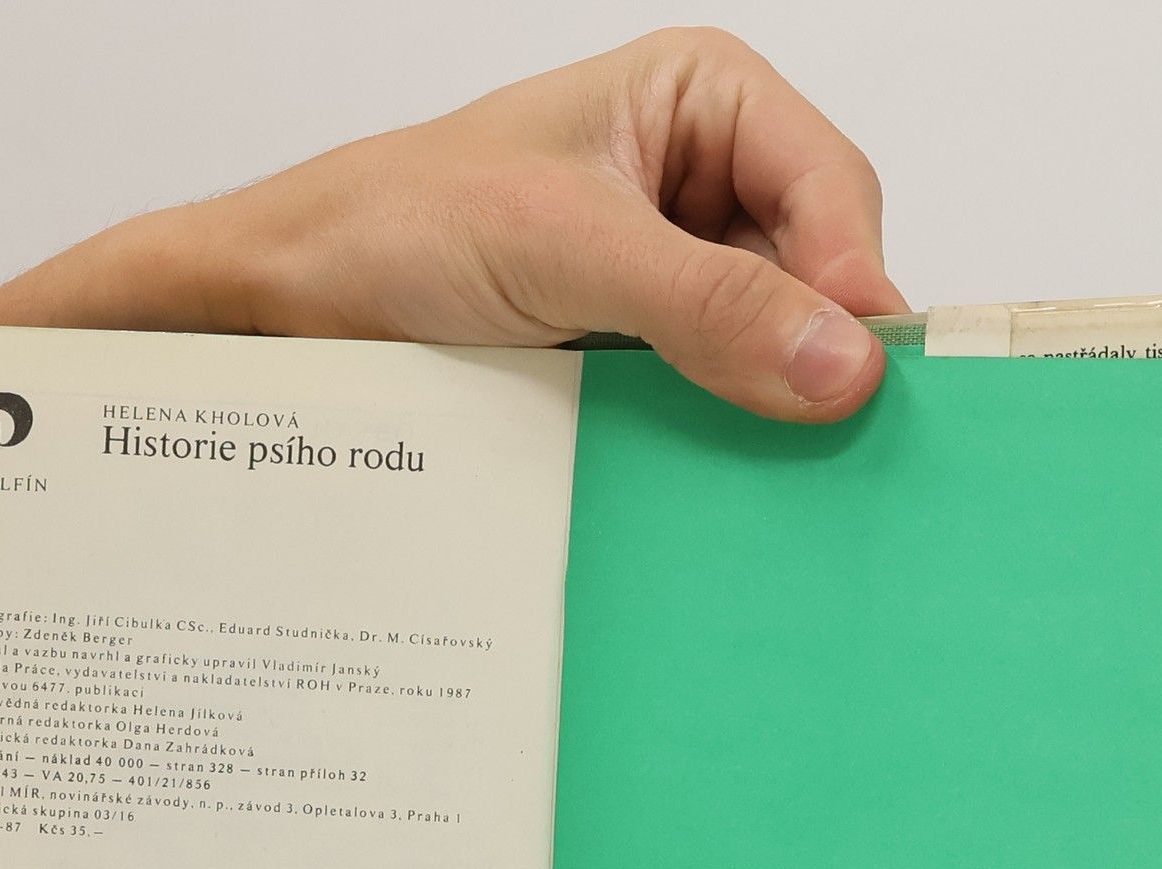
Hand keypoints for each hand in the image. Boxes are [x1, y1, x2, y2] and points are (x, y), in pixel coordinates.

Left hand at [18, 30, 905, 422]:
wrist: (298, 303)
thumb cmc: (401, 226)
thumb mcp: (565, 250)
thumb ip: (708, 303)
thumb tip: (843, 362)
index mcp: (705, 101)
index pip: (833, 189)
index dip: (856, 283)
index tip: (863, 381)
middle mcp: (706, 182)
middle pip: (820, 273)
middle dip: (814, 351)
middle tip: (823, 440)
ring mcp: (677, 275)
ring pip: (774, 346)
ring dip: (767, 404)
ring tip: (769, 468)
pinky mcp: (646, 353)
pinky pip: (718, 397)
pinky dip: (719, 436)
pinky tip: (714, 473)